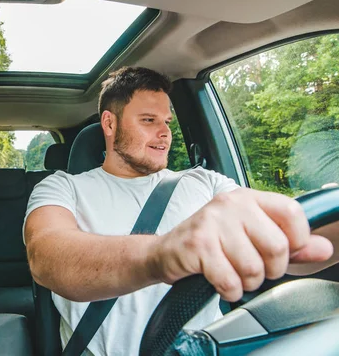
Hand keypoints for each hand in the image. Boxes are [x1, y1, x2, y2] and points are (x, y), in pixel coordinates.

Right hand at [150, 188, 333, 300]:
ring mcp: (212, 222)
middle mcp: (230, 204)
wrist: (164, 253)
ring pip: (254, 268)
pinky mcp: (198, 244)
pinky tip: (220, 282)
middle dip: (269, 271)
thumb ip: (289, 245)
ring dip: (246, 283)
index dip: (297, 240)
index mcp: (247, 198)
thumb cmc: (209, 245)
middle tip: (251, 269)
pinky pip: (230, 280)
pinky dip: (229, 290)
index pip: (292, 212)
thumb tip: (324, 248)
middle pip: (277, 246)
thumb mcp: (250, 239)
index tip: (282, 253)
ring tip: (232, 275)